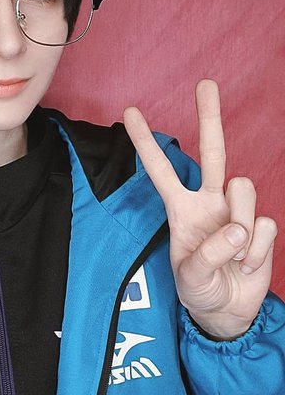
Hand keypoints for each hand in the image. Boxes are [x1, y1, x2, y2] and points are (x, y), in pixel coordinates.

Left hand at [123, 79, 277, 339]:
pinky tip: (247, 264)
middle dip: (209, 117)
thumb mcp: (190, 278)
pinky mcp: (261, 227)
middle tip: (205, 83)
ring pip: (245, 189)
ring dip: (240, 225)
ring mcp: (237, 211)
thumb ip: (208, 255)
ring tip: (233, 256)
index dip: (145, 142)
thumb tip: (238, 229)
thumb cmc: (199, 289)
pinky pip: (264, 227)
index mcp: (182, 208)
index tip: (129, 111)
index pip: (160, 169)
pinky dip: (256, 253)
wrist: (228, 311)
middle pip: (212, 152)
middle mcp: (210, 201)